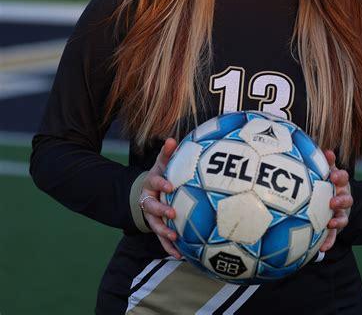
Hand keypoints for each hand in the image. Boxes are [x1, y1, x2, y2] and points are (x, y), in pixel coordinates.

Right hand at [139, 138, 180, 258]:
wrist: (148, 192)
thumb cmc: (161, 176)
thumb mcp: (162, 164)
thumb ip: (167, 153)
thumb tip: (171, 139)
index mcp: (150, 184)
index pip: (154, 182)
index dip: (161, 184)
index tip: (170, 186)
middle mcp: (148, 200)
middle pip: (151, 207)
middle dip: (161, 211)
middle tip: (172, 214)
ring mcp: (151, 216)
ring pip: (155, 225)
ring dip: (164, 232)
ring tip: (175, 238)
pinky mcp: (157, 227)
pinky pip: (162, 239)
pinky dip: (169, 247)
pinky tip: (181, 255)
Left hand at [319, 149, 352, 252]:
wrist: (335, 202)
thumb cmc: (327, 183)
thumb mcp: (327, 171)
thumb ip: (327, 163)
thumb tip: (326, 151)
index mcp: (340, 184)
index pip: (343, 178)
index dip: (340, 176)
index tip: (333, 176)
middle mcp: (343, 198)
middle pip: (346, 199)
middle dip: (341, 200)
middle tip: (332, 201)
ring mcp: (341, 213)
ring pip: (343, 218)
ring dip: (337, 221)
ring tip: (330, 223)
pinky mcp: (336, 227)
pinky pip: (334, 236)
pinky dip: (329, 241)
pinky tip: (322, 248)